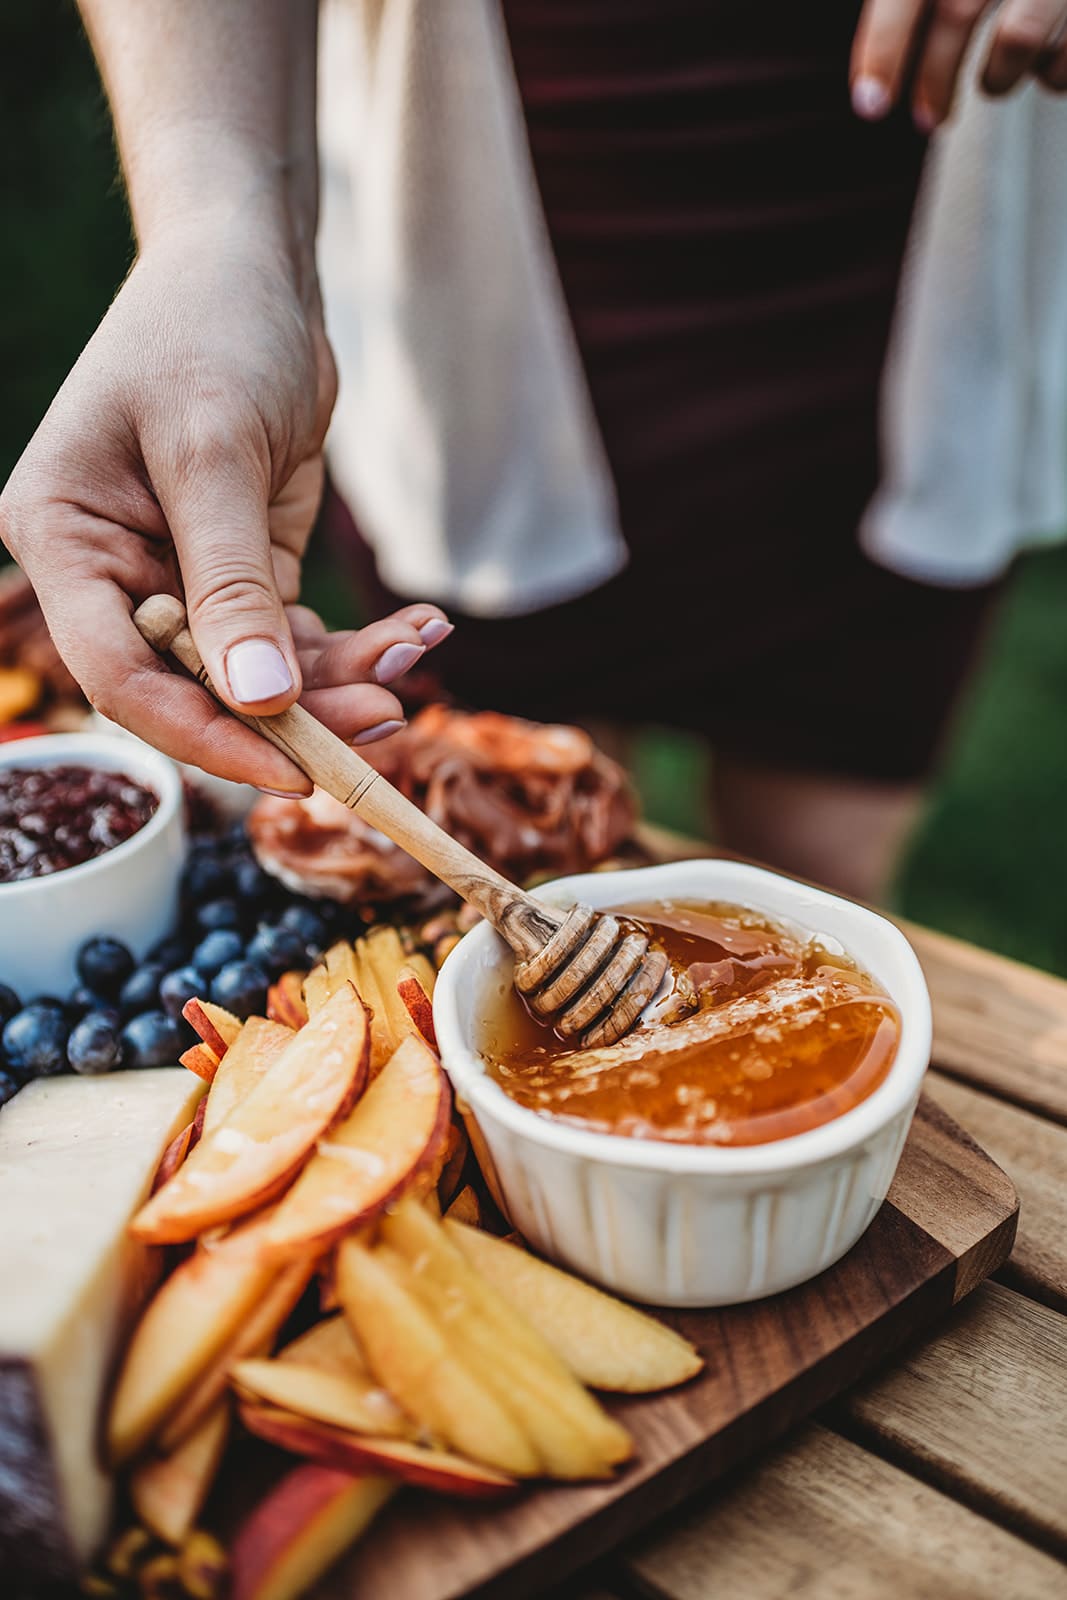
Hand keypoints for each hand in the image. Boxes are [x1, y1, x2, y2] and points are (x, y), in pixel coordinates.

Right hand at [0, 226, 450, 794]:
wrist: (254, 268)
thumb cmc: (210, 330)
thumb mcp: (215, 450)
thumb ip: (232, 579)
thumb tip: (261, 697)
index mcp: (63, 538)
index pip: (118, 674)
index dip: (202, 733)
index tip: (291, 768)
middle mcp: (113, 571)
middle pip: (195, 686)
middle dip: (294, 714)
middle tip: (385, 725)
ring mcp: (182, 576)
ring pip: (256, 671)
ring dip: (337, 684)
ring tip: (412, 665)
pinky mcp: (244, 570)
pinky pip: (294, 634)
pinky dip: (354, 644)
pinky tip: (416, 631)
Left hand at [851, 0, 1066, 130]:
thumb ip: (911, 7)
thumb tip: (873, 78)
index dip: (884, 46)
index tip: (870, 106)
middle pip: (958, 13)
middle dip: (935, 82)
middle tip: (927, 120)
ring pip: (1017, 39)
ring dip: (997, 79)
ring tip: (992, 81)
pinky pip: (1062, 61)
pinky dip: (1048, 75)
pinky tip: (1041, 65)